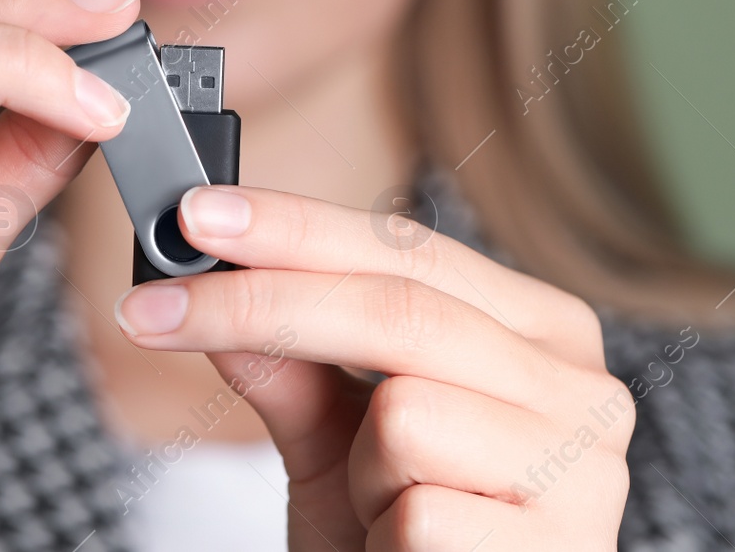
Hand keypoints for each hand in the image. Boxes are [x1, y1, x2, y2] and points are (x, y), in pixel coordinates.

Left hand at [113, 184, 633, 550]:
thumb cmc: (397, 544)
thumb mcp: (334, 446)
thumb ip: (288, 362)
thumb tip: (206, 276)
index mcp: (541, 333)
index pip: (408, 249)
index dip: (295, 227)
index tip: (195, 217)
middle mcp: (584, 388)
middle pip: (397, 309)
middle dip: (258, 306)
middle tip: (150, 314)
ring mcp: (585, 472)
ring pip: (406, 414)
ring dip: (358, 471)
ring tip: (384, 510)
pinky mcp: (558, 551)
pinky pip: (418, 512)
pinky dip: (385, 538)